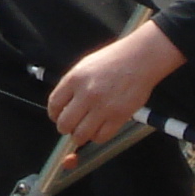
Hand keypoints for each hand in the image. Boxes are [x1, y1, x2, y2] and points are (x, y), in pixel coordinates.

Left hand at [45, 21, 186, 146]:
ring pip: (81, 135)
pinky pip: (101, 137)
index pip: (54, 104)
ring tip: (84, 131)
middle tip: (71, 127)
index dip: (54, 114)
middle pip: (64, 123)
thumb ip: (72, 85)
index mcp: (75, 79)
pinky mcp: (119, 116)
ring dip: (80, 136)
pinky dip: (97, 137)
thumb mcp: (85, 65)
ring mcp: (103, 106)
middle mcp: (87, 94)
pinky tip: (99, 129)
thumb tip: (63, 104)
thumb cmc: (115, 60)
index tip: (57, 117)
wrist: (140, 58)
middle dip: (65, 128)